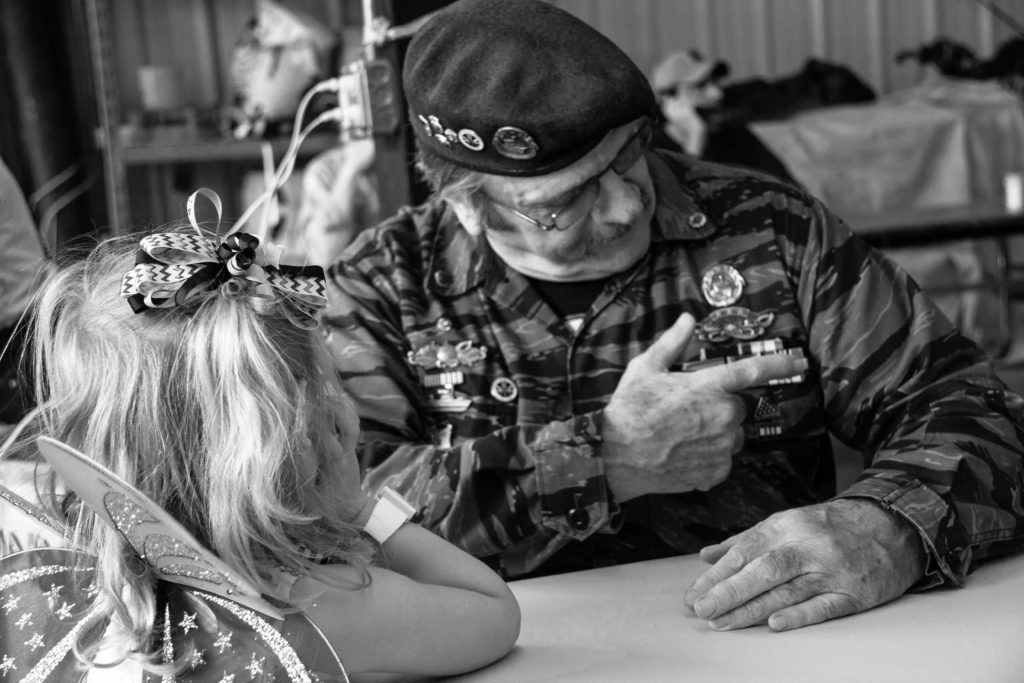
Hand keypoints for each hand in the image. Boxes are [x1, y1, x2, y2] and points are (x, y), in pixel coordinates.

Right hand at [601, 313, 807, 501]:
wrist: (615, 456)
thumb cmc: (629, 410)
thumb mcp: (645, 368)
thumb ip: (672, 343)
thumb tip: (687, 319)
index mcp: (709, 387)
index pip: (753, 370)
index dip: (780, 364)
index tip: (799, 361)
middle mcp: (723, 416)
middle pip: (737, 408)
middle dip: (718, 407)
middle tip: (686, 411)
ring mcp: (721, 447)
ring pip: (731, 436)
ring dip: (716, 433)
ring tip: (682, 435)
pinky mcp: (715, 472)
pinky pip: (722, 461)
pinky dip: (708, 457)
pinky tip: (682, 453)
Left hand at [684, 499, 926, 630]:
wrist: (891, 525)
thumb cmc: (829, 527)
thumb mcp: (786, 523)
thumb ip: (744, 541)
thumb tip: (706, 556)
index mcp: (785, 526)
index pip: (744, 552)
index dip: (716, 575)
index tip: (693, 594)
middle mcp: (806, 545)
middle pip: (762, 571)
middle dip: (728, 592)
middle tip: (701, 610)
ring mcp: (831, 569)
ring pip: (787, 591)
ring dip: (752, 610)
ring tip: (723, 623)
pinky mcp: (855, 592)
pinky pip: (825, 605)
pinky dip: (800, 615)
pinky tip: (775, 625)